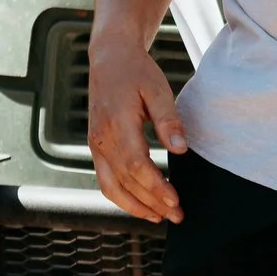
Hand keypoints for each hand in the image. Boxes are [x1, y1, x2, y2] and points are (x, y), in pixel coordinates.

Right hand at [87, 37, 185, 223]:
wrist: (110, 58)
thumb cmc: (136, 72)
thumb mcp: (158, 89)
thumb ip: (168, 120)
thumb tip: (181, 150)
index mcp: (117, 123)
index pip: (136, 165)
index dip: (156, 187)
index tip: (176, 201)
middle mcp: (102, 138)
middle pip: (126, 181)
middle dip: (152, 203)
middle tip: (178, 216)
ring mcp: (95, 145)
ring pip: (112, 187)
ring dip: (136, 207)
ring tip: (160, 217)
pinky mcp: (96, 147)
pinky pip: (105, 181)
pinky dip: (122, 198)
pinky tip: (141, 205)